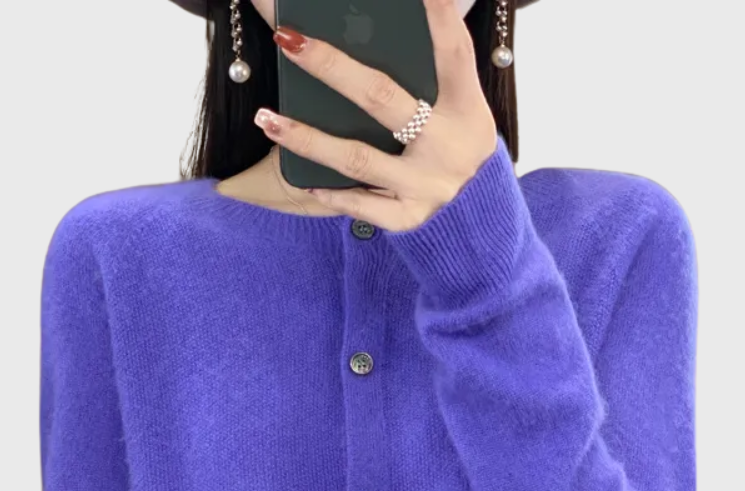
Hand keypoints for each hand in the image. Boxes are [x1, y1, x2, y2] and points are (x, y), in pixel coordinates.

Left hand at [253, 0, 499, 231]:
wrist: (476, 210)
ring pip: (358, 158)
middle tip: (288, 40)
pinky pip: (362, 204)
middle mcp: (448, 146)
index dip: (439, 17)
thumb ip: (429, 69)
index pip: (453, 53)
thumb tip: (369, 28)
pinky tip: (305, 181)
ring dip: (308, 139)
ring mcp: (427, 186)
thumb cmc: (454, 140)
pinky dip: (333, 192)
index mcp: (466, 107)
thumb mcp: (456, 103)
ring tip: (268, 119)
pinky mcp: (409, 217)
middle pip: (382, 99)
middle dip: (332, 68)